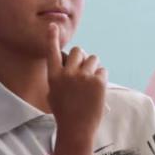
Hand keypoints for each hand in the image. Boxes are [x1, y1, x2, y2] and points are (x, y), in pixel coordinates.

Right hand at [46, 23, 105, 143]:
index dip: (52, 37)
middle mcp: (67, 73)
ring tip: (91, 82)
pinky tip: (97, 90)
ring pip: (92, 58)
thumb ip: (59, 77)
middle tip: (84, 69)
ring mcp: (83, 77)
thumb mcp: (54, 94)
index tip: (54, 26)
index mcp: (54, 76)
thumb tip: (67, 65)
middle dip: (82, 57)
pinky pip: (103, 70)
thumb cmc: (65, 113)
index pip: (51, 51)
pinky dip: (102, 77)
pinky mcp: (98, 82)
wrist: (77, 128)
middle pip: (77, 51)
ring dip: (93, 66)